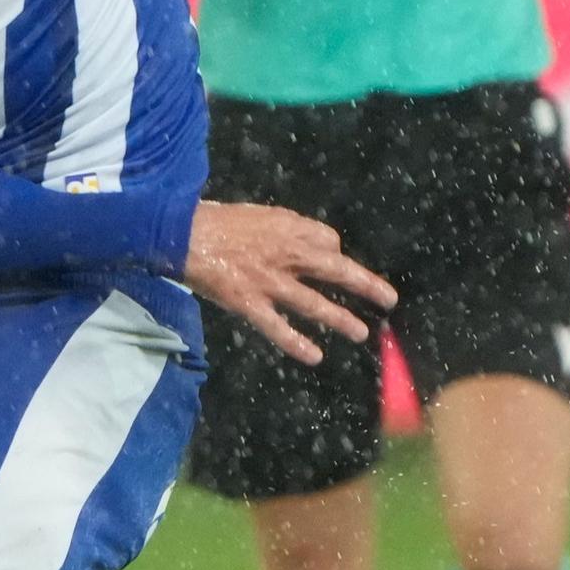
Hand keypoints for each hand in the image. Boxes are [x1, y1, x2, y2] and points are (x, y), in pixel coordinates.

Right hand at [181, 201, 395, 365]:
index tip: (333, 261)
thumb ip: (287, 227)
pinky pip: (277, 327)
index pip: (327, 242)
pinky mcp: (248, 303)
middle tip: (388, 299)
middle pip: (335, 270)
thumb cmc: (216, 221)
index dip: (333, 252)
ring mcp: (268, 282)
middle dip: (365, 285)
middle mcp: (285, 255)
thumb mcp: (259, 213)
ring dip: (339, 318)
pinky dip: (296, 343)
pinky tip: (314, 355)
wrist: (180, 234)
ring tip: (360, 332)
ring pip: (313, 303)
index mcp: (287, 230)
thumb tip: (318, 240)